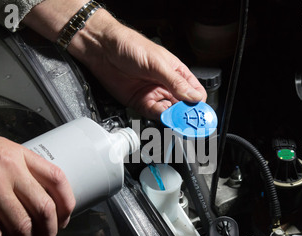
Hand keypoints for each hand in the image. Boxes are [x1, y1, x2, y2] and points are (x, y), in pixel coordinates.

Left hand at [23, 3, 206, 119]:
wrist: (102, 50)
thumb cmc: (130, 46)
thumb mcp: (157, 63)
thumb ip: (175, 82)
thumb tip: (193, 97)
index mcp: (176, 73)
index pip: (195, 92)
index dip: (198, 104)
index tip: (199, 114)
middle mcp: (167, 85)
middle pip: (183, 106)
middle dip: (187, 115)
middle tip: (189, 123)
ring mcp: (154, 95)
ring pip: (170, 113)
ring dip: (174, 119)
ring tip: (177, 121)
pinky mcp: (140, 103)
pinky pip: (153, 115)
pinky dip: (160, 119)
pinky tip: (164, 117)